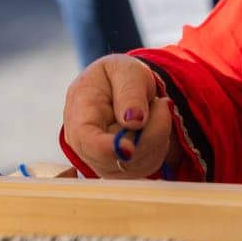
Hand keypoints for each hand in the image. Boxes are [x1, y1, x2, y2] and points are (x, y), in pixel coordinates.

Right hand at [61, 54, 176, 178]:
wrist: (124, 86)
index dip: (106, 149)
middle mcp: (83, 143)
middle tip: (162, 104)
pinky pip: (146, 168)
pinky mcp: (117, 169)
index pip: (85, 140)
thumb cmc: (121, 75)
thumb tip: (134, 121)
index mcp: (79, 113)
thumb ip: (130, 92)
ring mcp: (98, 160)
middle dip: (151, 133)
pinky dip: (159, 148)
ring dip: (158, 138)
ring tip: (154, 111)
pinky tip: (152, 128)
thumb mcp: (126, 70)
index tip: (130, 148)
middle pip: (118, 157)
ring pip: (137, 165)